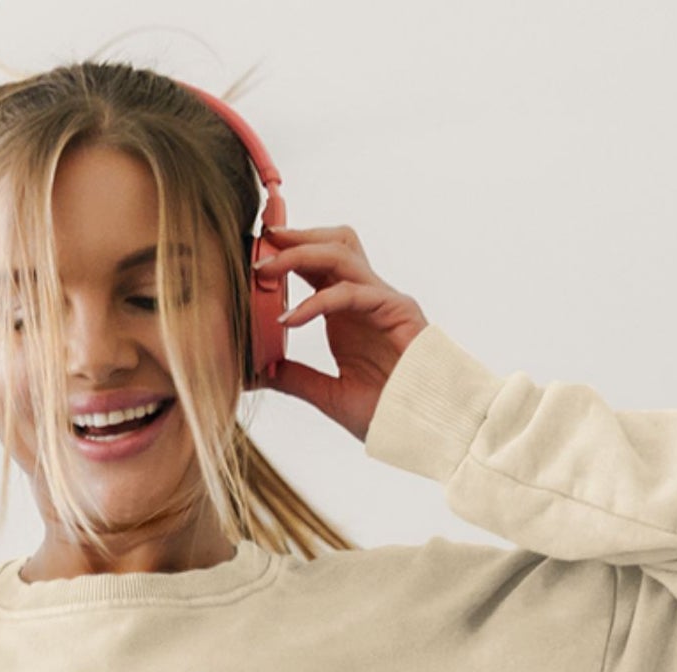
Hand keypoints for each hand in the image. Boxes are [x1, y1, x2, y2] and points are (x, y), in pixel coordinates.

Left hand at [254, 225, 428, 441]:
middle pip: (332, 243)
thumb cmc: (386, 413)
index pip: (315, 265)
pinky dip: (317, 301)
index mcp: (347, 311)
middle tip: (259, 241)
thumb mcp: (328, 396)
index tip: (252, 251)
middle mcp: (365, 298)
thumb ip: (295, 378)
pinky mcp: (398, 310)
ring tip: (265, 270)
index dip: (286, 251)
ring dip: (300, 254)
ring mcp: (383, 300)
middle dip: (294, 236)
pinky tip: (290, 319)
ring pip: (341, 253)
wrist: (424, 432)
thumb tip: (257, 372)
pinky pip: (352, 292)